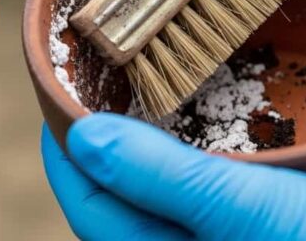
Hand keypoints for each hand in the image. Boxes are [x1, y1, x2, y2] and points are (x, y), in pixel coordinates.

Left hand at [42, 113, 305, 239]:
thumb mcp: (248, 211)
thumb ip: (164, 180)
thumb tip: (82, 139)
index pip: (89, 204)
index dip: (63, 146)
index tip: (53, 88)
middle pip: (118, 202)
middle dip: (99, 143)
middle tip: (94, 80)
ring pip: (158, 199)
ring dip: (142, 150)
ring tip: (138, 93)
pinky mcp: (252, 239)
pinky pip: (198, 200)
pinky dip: (185, 163)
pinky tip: (202, 129)